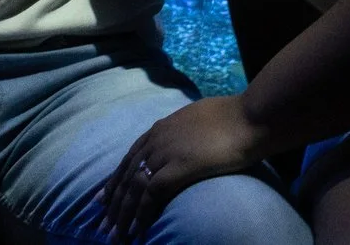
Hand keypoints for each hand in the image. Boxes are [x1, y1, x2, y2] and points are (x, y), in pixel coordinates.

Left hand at [99, 93, 272, 241]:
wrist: (249, 117)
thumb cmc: (232, 117)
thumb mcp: (198, 120)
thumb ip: (184, 133)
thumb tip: (185, 142)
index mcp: (160, 128)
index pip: (129, 158)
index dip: (115, 181)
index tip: (103, 199)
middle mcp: (156, 140)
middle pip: (126, 176)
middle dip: (112, 204)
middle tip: (101, 226)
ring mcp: (166, 153)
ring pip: (134, 188)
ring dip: (122, 215)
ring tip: (113, 236)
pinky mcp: (179, 168)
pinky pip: (151, 195)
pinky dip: (140, 214)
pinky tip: (136, 230)